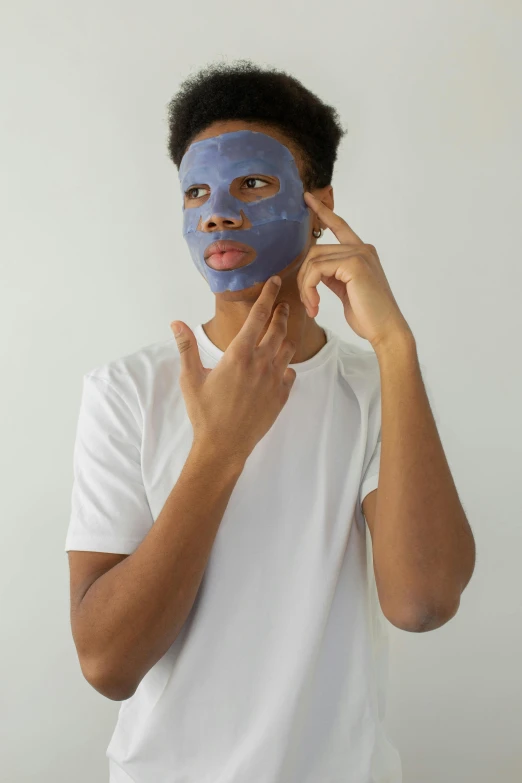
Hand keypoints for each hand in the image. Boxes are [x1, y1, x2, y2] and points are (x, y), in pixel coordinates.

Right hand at [170, 276, 296, 461]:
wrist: (224, 446)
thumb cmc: (204, 412)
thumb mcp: (190, 378)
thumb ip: (186, 348)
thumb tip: (176, 323)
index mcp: (239, 355)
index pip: (258, 316)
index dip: (268, 296)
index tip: (274, 282)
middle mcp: (261, 363)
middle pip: (278, 328)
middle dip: (282, 313)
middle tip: (283, 303)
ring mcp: (274, 380)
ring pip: (288, 349)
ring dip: (286, 337)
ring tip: (282, 331)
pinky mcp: (281, 397)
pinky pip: (290, 374)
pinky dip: (286, 366)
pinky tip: (280, 367)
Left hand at [297, 192, 412, 350]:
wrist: (386, 330)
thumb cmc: (369, 316)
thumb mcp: (346, 290)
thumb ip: (334, 275)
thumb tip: (316, 269)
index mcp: (362, 253)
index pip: (339, 226)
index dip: (323, 211)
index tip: (307, 197)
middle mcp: (362, 249)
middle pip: (316, 250)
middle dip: (304, 278)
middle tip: (308, 303)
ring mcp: (359, 254)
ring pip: (314, 260)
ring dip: (305, 286)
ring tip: (312, 306)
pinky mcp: (354, 264)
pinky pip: (317, 270)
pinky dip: (309, 288)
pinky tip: (315, 305)